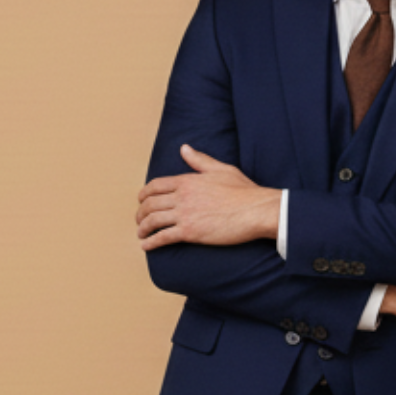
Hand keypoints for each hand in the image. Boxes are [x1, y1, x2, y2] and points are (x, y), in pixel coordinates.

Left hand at [136, 145, 281, 249]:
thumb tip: (184, 148)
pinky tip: (146, 246)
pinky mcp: (190, 232)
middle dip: (140, 213)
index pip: (156, 186)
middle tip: (139, 220)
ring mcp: (185, 214)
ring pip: (153, 220)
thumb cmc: (243, 191)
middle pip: (150, 203)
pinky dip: (151, 242)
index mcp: (187, 180)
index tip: (141, 201)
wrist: (256, 210)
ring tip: (141, 234)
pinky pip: (163, 237)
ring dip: (142, 228)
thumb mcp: (221, 169)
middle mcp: (182, 196)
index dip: (144, 194)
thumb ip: (199, 160)